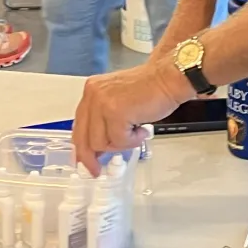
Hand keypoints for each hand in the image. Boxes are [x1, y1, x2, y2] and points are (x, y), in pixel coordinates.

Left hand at [72, 55, 186, 171]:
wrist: (168, 78)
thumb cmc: (150, 89)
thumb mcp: (118, 102)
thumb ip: (103, 121)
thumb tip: (96, 148)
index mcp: (92, 90)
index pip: (79, 126)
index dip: (81, 147)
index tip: (84, 160)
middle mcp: (93, 95)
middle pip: (84, 138)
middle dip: (91, 158)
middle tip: (97, 169)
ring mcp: (103, 103)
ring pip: (100, 143)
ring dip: (121, 144)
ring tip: (135, 133)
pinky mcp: (116, 112)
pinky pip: (119, 141)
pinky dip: (133, 141)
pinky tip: (143, 130)